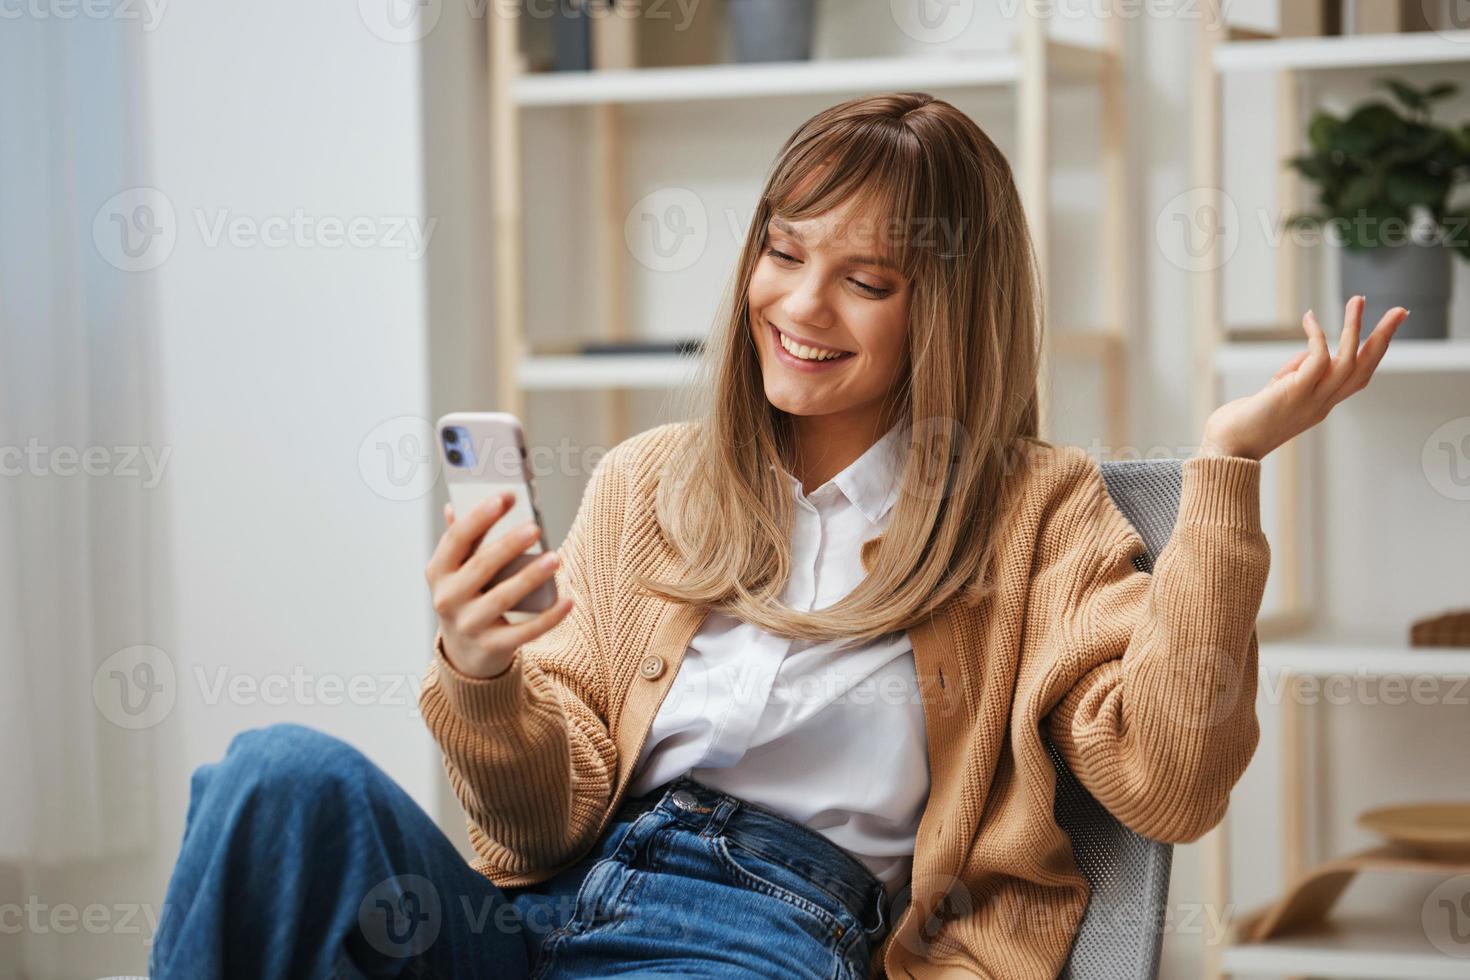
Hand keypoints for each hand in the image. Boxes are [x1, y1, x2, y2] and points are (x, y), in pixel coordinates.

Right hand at [424, 493, 572, 678]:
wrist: (464, 653)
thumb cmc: (466, 598)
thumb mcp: (455, 572)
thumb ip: (459, 541)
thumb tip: (454, 505)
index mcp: (438, 572)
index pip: (456, 539)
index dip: (479, 516)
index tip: (505, 496)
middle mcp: (447, 599)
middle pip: (481, 567)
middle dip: (508, 545)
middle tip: (535, 527)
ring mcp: (468, 625)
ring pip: (502, 598)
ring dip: (530, 577)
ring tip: (555, 557)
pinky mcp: (491, 646)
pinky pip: (524, 631)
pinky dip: (548, 617)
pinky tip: (567, 601)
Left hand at [1199, 296, 1407, 460]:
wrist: (1226, 448)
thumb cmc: (1242, 423)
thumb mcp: (1274, 392)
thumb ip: (1294, 373)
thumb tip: (1309, 351)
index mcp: (1321, 405)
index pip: (1357, 377)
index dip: (1373, 354)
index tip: (1384, 329)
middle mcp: (1323, 404)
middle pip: (1365, 368)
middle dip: (1384, 338)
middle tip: (1400, 311)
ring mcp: (1311, 400)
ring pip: (1348, 361)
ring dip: (1356, 328)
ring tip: (1358, 300)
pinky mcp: (1295, 393)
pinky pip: (1318, 359)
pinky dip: (1318, 337)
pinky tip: (1310, 319)